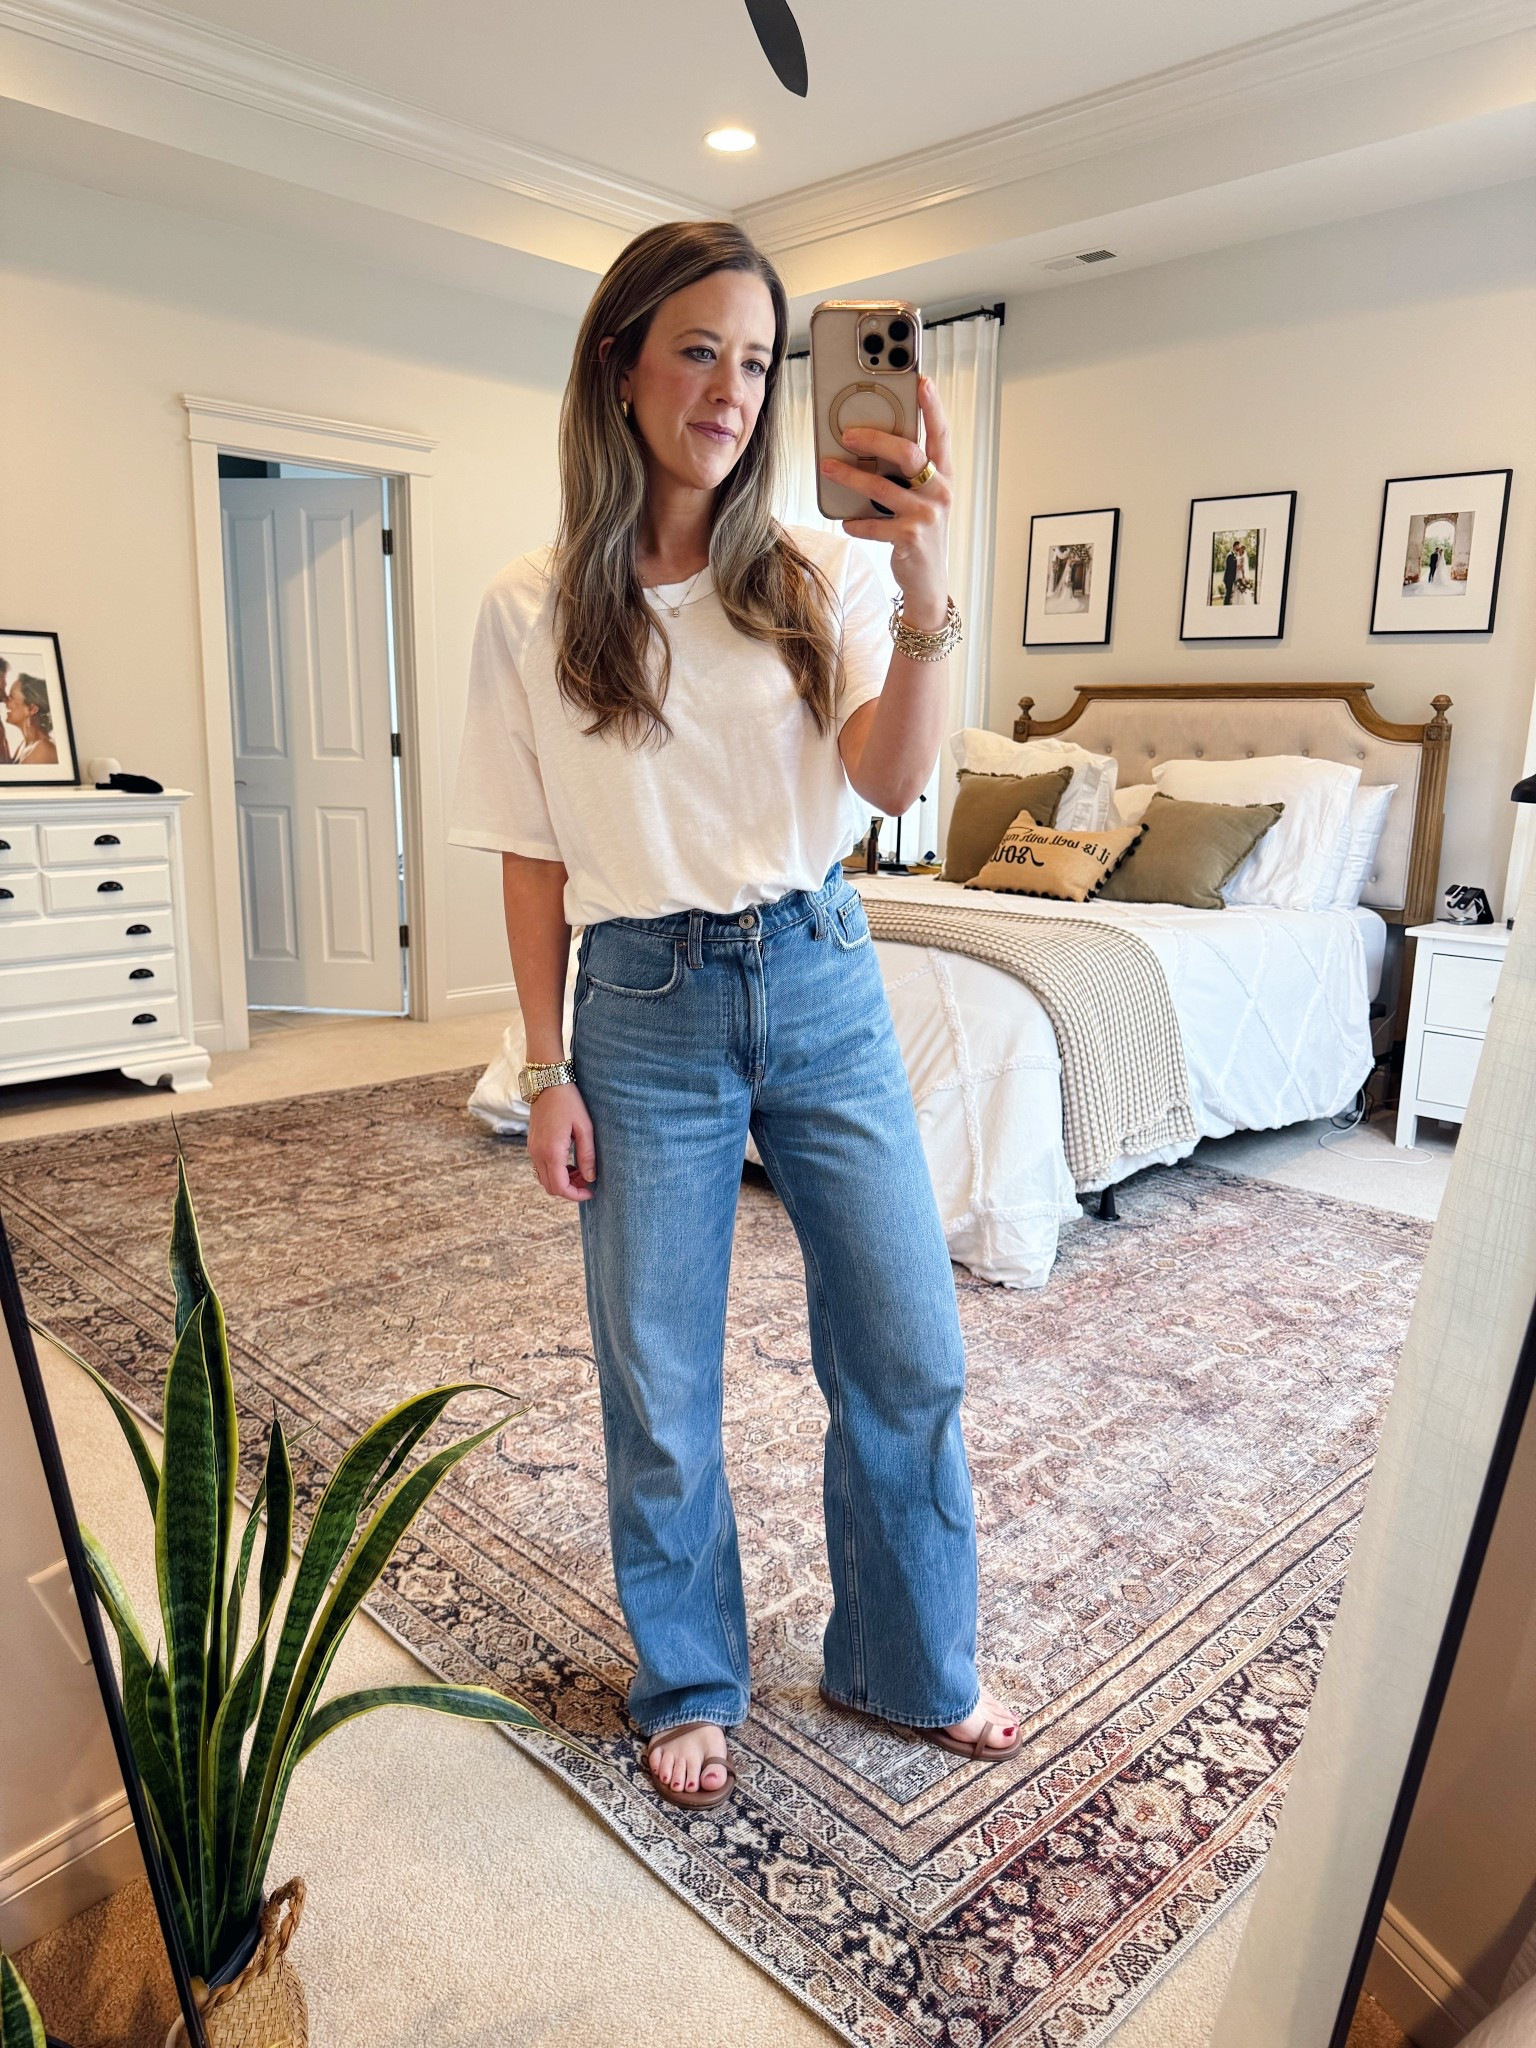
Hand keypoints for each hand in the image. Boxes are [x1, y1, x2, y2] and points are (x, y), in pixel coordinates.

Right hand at [528, 1082, 596, 1201]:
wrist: (547, 1083)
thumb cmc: (569, 1102)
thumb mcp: (585, 1128)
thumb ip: (587, 1155)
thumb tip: (590, 1177)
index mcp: (551, 1152)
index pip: (560, 1187)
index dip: (576, 1195)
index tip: (591, 1192)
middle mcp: (538, 1154)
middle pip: (550, 1188)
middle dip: (570, 1190)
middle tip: (588, 1180)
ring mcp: (532, 1150)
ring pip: (544, 1179)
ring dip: (562, 1181)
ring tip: (581, 1170)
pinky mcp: (532, 1144)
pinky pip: (541, 1168)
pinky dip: (555, 1172)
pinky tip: (569, 1162)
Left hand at [819, 373, 951, 628]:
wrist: (928, 582)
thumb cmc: (920, 532)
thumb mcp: (921, 499)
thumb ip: (907, 474)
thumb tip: (868, 445)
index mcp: (943, 476)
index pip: (941, 434)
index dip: (933, 407)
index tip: (922, 381)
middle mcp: (939, 492)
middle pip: (909, 454)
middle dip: (876, 438)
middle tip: (847, 433)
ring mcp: (926, 516)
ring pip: (883, 487)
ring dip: (851, 476)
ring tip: (828, 467)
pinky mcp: (910, 539)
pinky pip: (875, 524)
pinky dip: (857, 522)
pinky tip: (846, 522)